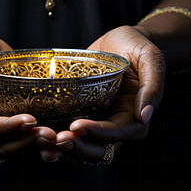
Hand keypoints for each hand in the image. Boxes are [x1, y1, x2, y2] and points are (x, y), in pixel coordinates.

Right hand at [0, 27, 56, 158]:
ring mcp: (0, 116)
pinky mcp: (14, 109)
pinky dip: (40, 132)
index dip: (10, 128)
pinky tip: (59, 129)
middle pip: (6, 142)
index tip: (30, 121)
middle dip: (28, 140)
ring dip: (36, 141)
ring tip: (57, 134)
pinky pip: (27, 127)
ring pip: (18, 140)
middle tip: (51, 133)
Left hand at [53, 26, 164, 162]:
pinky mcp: (83, 114)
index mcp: (134, 115)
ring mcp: (98, 121)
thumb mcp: (150, 58)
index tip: (76, 126)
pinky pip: (70, 133)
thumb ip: (152, 86)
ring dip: (63, 149)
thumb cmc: (137, 47)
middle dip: (77, 146)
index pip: (117, 132)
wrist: (121, 41)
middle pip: (98, 147)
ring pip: (82, 146)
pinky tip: (38, 137)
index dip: (97, 133)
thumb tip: (145, 115)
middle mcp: (116, 124)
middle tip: (56, 139)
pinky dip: (55, 139)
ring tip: (43, 143)